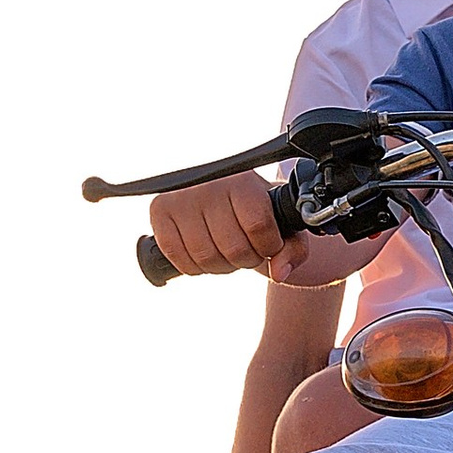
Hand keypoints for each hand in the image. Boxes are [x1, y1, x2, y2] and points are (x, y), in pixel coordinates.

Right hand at [147, 167, 397, 285]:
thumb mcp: (282, 226)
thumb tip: (280, 271)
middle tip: (245, 250)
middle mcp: (209, 183)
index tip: (267, 245)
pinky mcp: (159, 210)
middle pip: (233, 248)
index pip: (259, 226)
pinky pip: (177, 256)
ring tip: (224, 251)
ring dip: (219, 266)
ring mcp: (181, 196)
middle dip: (245, 260)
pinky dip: (193, 266)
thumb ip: (293, 250)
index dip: (268, 247)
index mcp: (243, 180)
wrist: (224, 198)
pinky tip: (203, 252)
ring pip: (204, 256)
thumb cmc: (255, 212)